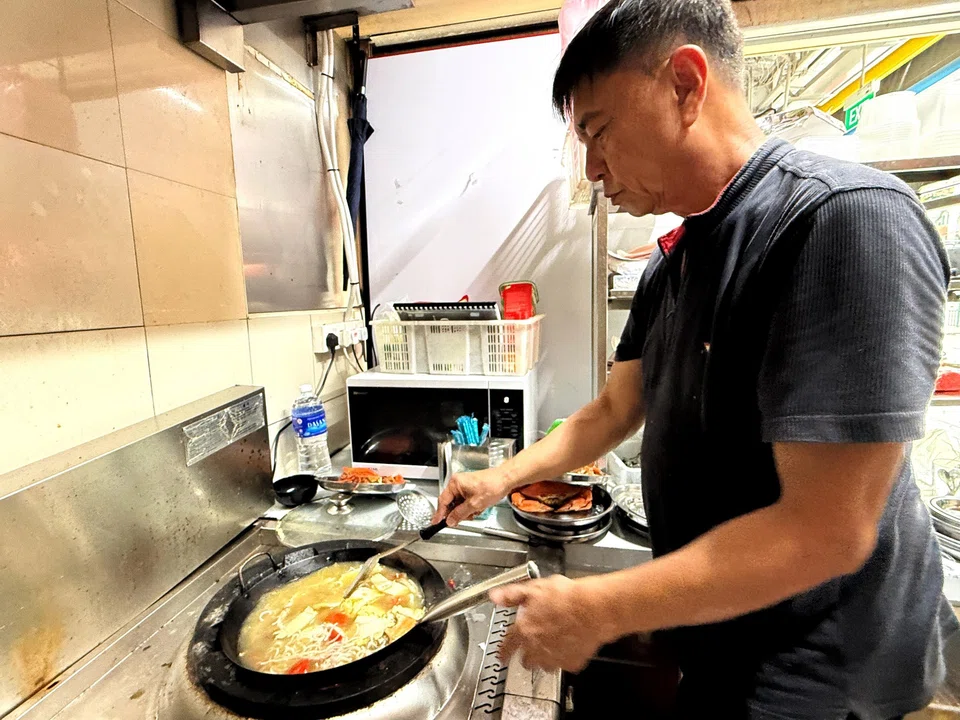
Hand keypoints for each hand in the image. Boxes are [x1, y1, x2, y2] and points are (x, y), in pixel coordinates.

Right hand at [431, 467, 513, 525]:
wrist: (506, 480)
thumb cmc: (492, 485)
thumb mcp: (474, 504)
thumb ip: (460, 514)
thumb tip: (450, 521)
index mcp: (455, 483)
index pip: (443, 501)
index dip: (440, 513)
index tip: (436, 522)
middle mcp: (458, 483)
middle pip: (451, 504)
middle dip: (459, 513)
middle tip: (466, 517)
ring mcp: (464, 486)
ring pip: (459, 505)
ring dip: (467, 511)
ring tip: (477, 510)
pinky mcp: (471, 489)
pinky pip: (466, 502)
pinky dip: (472, 507)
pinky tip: (480, 507)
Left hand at [490, 575, 613, 671]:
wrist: (593, 609)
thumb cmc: (568, 597)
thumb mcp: (535, 588)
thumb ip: (512, 595)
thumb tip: (496, 597)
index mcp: (525, 630)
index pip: (507, 646)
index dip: (503, 652)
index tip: (502, 656)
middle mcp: (537, 648)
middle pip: (526, 661)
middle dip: (527, 656)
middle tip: (532, 646)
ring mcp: (555, 658)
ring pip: (544, 666)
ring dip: (545, 658)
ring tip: (552, 645)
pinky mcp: (572, 663)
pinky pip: (565, 664)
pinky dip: (566, 658)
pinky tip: (570, 645)